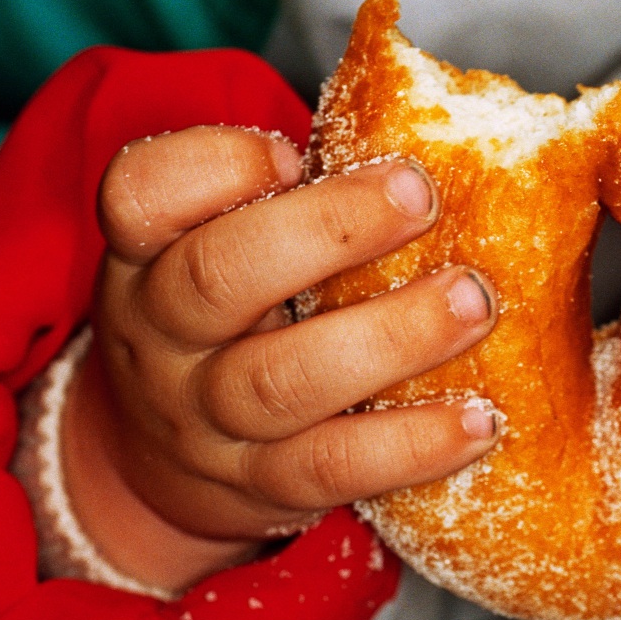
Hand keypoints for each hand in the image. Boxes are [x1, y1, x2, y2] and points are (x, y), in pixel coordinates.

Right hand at [62, 127, 500, 593]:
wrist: (158, 465)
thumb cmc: (228, 322)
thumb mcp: (219, 250)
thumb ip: (292, 199)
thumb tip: (437, 131)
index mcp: (146, 255)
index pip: (140, 194)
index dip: (215, 165)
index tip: (293, 151)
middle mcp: (162, 337)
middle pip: (217, 277)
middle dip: (329, 229)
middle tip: (422, 196)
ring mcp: (206, 422)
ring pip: (283, 381)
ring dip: (392, 337)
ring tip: (476, 303)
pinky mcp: (261, 488)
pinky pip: (335, 468)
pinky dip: (413, 445)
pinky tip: (480, 418)